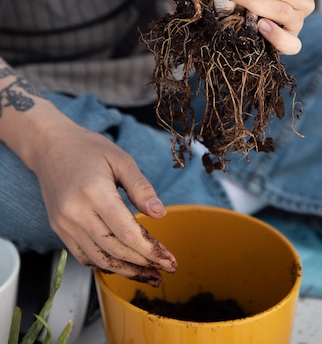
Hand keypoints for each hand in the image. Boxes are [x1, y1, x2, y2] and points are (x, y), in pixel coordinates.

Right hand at [31, 122, 176, 284]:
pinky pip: (83, 255)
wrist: (51, 147)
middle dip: (143, 264)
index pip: (126, 232)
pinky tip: (123, 266)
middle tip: (166, 269)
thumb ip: (141, 187)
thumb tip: (160, 214)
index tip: (170, 261)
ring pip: (99, 258)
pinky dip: (104, 264)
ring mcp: (64, 223)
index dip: (151, 251)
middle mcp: (76, 212)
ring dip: (126, 271)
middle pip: (114, 249)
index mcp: (94, 192)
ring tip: (149, 274)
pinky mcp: (59, 228)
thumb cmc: (89, 149)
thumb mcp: (121, 159)